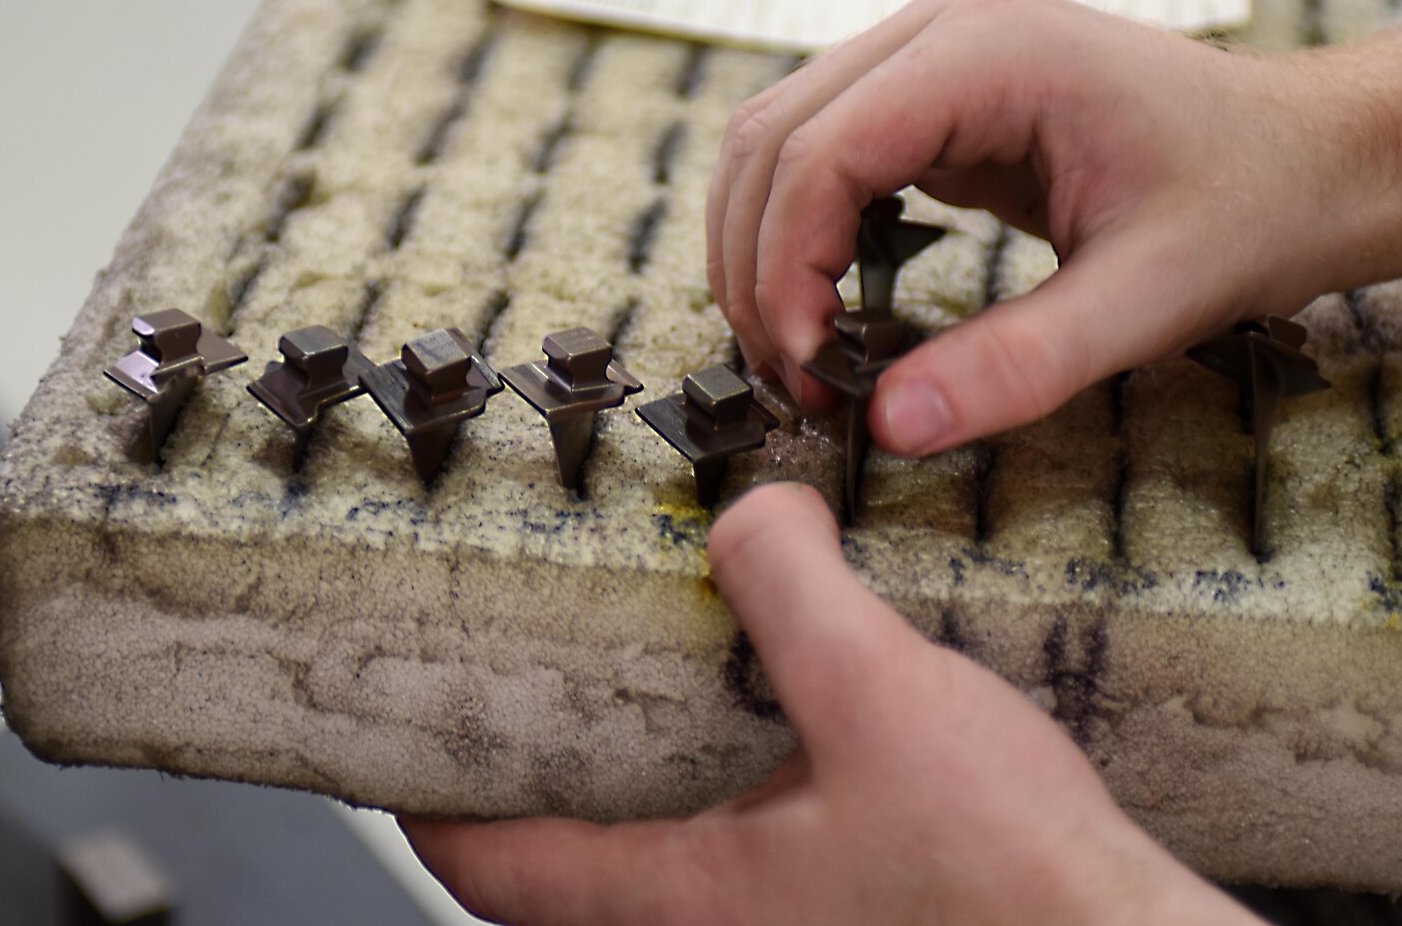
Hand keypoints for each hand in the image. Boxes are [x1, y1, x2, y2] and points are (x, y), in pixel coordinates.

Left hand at [402, 484, 1260, 925]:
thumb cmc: (1007, 879)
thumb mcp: (880, 694)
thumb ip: (794, 588)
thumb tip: (750, 513)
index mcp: (691, 900)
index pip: (501, 873)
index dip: (430, 816)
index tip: (394, 766)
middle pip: (565, 893)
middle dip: (525, 813)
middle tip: (515, 727)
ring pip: (656, 894)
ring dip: (625, 818)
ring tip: (635, 722)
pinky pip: (738, 887)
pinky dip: (715, 825)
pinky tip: (774, 755)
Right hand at [706, 0, 1401, 454]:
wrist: (1318, 156)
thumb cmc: (1254, 204)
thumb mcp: (1148, 299)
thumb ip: (1019, 364)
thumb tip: (891, 424)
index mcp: (989, 49)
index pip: (821, 149)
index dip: (785, 266)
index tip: (808, 369)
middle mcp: (942, 28)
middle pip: (773, 137)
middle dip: (757, 264)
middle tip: (794, 379)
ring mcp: (934, 51)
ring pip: (780, 141)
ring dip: (766, 248)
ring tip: (805, 355)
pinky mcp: (938, 93)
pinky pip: (827, 153)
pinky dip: (803, 231)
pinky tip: (831, 305)